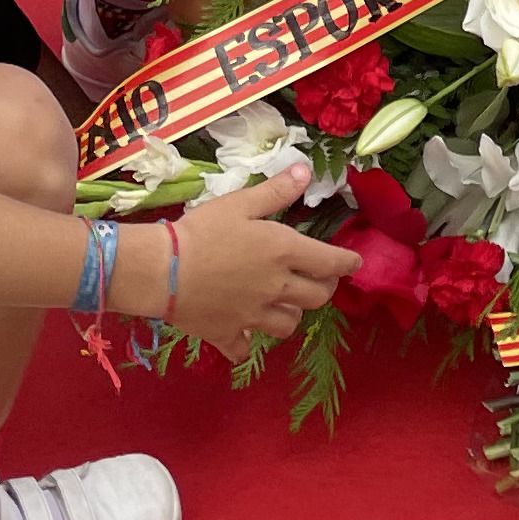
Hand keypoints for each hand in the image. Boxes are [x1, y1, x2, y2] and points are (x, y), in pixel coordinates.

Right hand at [162, 169, 356, 356]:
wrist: (163, 270)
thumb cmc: (203, 230)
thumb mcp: (240, 202)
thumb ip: (275, 191)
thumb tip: (306, 172)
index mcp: (284, 253)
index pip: (330, 262)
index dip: (347, 263)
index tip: (354, 263)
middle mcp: (277, 288)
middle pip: (316, 297)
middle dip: (324, 288)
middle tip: (320, 280)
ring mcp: (254, 316)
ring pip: (289, 325)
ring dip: (292, 315)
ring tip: (286, 304)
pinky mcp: (229, 334)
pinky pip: (245, 347)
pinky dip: (247, 342)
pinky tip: (244, 334)